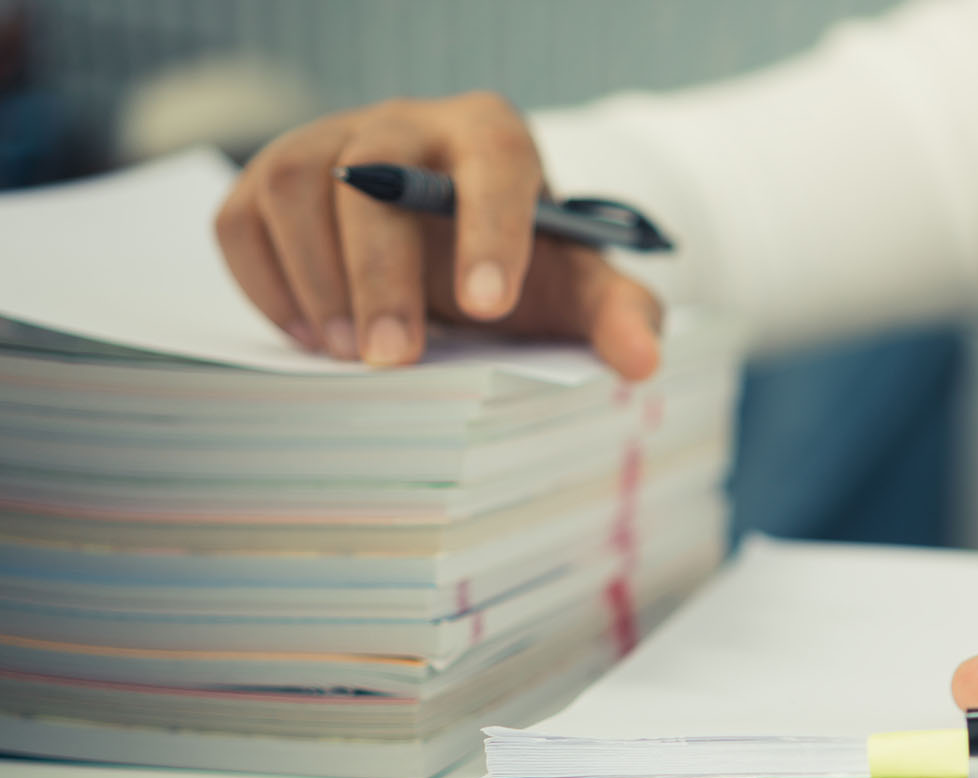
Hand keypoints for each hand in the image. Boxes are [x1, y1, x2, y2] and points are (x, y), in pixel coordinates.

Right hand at [215, 92, 661, 375]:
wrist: (452, 245)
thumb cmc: (518, 266)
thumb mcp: (574, 290)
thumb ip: (618, 315)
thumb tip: (643, 360)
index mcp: (491, 136)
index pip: (493, 162)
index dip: (489, 229)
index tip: (487, 307)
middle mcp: (405, 124)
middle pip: (374, 174)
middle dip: (380, 272)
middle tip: (393, 360)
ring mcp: (328, 142)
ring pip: (294, 182)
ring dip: (315, 277)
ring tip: (349, 354)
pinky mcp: (270, 179)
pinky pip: (241, 218)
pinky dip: (265, 282)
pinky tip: (310, 337)